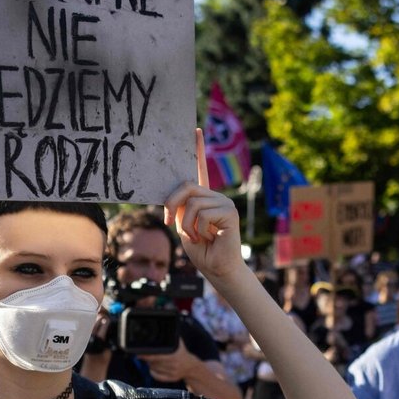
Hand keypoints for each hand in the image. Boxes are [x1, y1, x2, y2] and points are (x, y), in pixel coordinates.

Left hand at [139, 340, 199, 383]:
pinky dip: (153, 372)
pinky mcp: (170, 379)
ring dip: (150, 364)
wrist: (191, 367)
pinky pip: (157, 376)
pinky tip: (154, 367)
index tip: (139, 354)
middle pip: (154, 363)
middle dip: (147, 359)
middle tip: (143, 355)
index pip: (157, 356)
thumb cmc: (182, 353)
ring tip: (151, 360)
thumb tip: (164, 328)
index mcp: (175, 355)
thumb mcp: (179, 344)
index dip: (147, 356)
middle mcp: (174, 365)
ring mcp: (172, 373)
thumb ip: (172, 337)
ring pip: (154, 369)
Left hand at [162, 130, 242, 281]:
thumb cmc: (201, 250)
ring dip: (187, 225)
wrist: (218, 268)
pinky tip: (208, 237)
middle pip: (186, 186)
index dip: (198, 149)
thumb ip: (180, 208)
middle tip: (170, 222)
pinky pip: (202, 213)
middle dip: (171, 204)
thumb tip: (173, 198)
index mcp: (203, 197)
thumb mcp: (184, 225)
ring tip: (197, 236)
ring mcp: (224, 202)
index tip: (195, 130)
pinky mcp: (229, 211)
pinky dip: (198, 229)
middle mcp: (215, 196)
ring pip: (192, 203)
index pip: (200, 168)